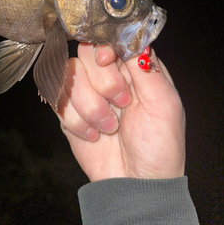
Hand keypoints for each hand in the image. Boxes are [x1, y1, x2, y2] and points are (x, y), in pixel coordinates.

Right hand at [55, 43, 184, 181]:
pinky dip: (76, 121)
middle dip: (102, 81)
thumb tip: (134, 40)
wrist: (135, 185)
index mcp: (134, 68)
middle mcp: (109, 75)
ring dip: (90, 106)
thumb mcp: (165, 107)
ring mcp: (87, 93)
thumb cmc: (158, 147)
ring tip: (109, 127)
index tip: (109, 61)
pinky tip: (93, 135)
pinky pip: (58, 100)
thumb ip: (149, 71)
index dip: (105, 46)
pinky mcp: (69, 111)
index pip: (111, 39)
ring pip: (70, 75)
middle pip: (86, 52)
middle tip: (120, 103)